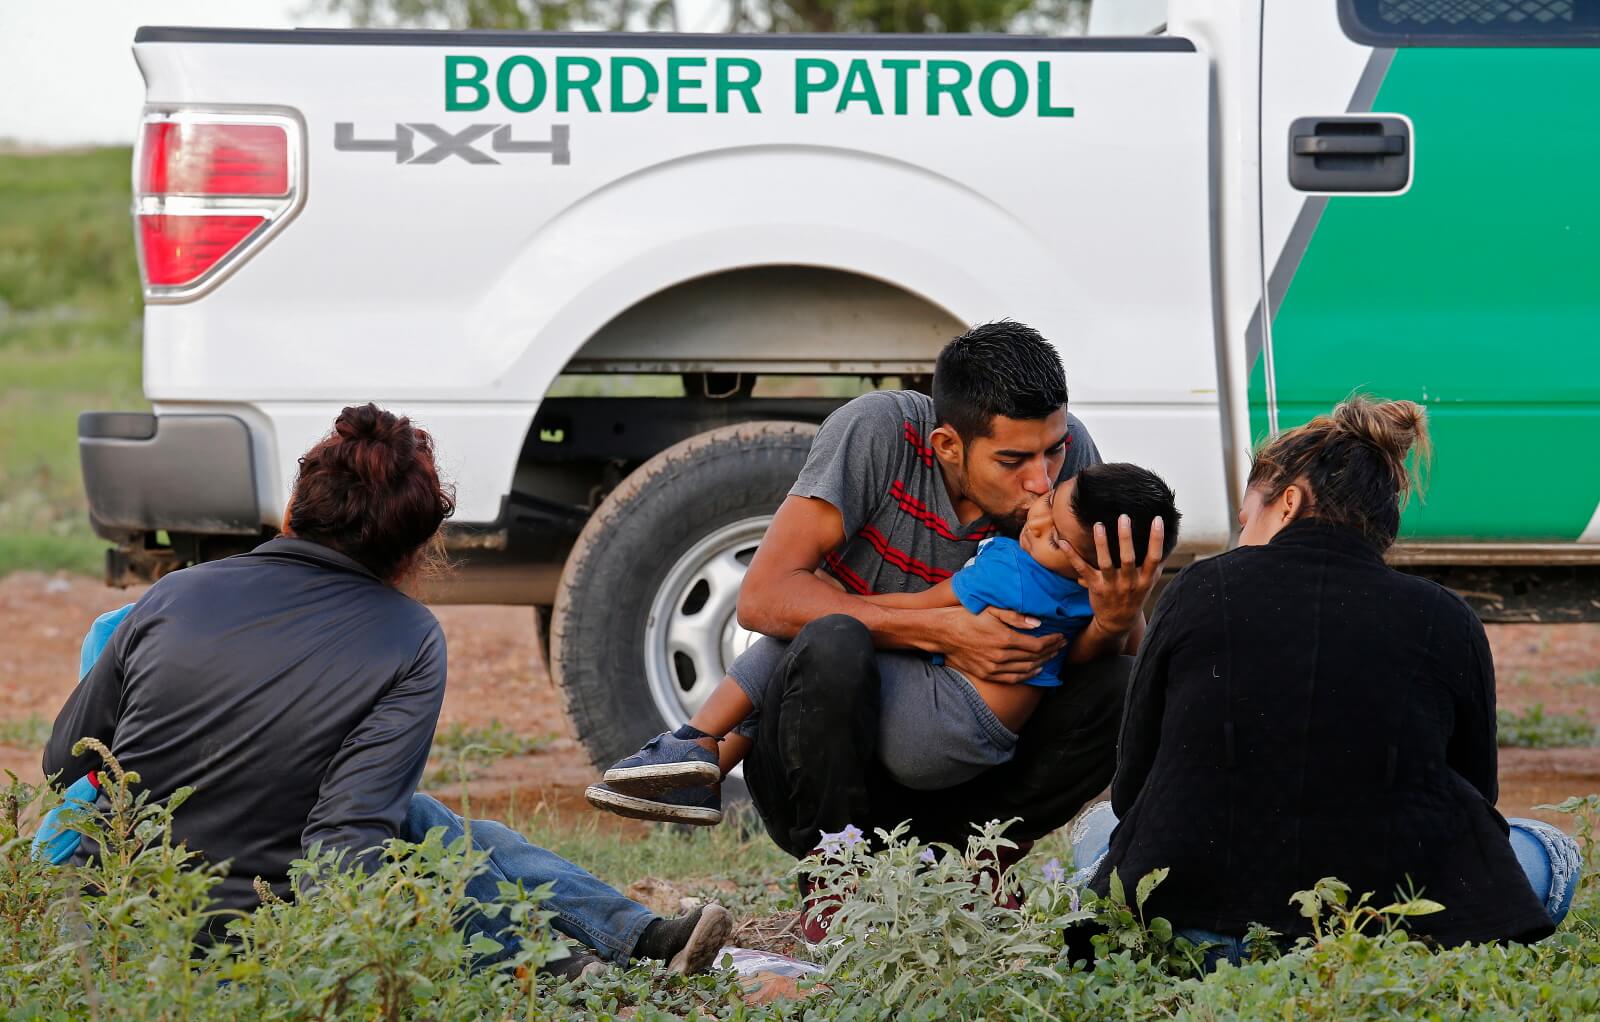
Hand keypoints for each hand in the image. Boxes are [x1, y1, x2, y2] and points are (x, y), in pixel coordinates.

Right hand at [936, 606, 1065, 684]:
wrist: (943, 633)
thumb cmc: (966, 616)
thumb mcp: (991, 609)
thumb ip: (1015, 616)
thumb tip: (1037, 623)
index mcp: (1005, 638)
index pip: (1037, 644)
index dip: (1052, 641)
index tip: (1061, 637)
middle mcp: (1002, 656)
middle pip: (1035, 657)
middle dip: (1052, 651)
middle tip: (1062, 646)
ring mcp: (994, 667)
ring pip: (1026, 669)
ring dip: (1043, 663)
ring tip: (1053, 656)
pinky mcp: (987, 674)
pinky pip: (1013, 678)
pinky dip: (1028, 675)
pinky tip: (1036, 670)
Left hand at [1060, 515, 1166, 636]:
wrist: (1118, 623)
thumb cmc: (1135, 595)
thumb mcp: (1150, 582)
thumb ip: (1157, 562)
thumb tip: (1170, 538)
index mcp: (1145, 579)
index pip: (1154, 557)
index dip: (1156, 539)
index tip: (1157, 519)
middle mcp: (1129, 582)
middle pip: (1128, 558)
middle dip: (1126, 538)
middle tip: (1124, 517)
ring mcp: (1111, 585)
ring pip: (1106, 563)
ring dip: (1102, 544)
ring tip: (1099, 525)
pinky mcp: (1095, 586)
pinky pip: (1082, 569)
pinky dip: (1072, 555)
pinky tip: (1064, 542)